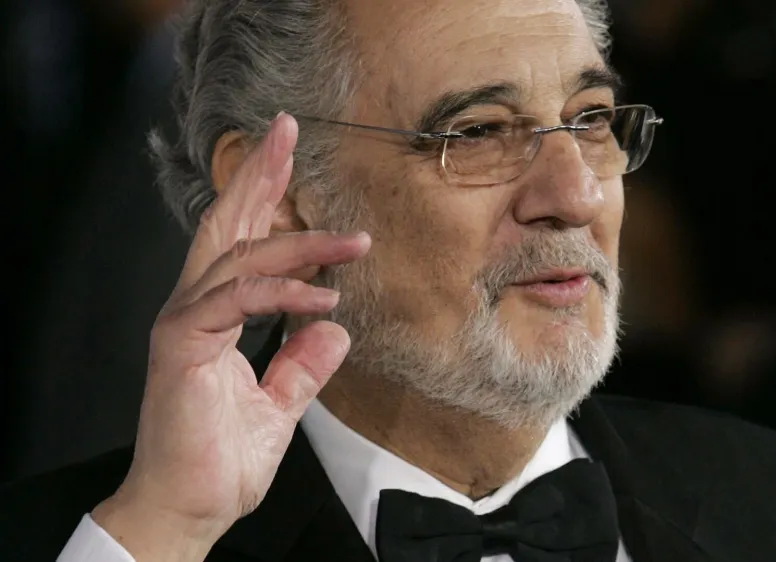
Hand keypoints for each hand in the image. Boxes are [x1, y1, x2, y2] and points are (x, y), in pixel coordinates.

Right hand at [92, 113, 369, 560]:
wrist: (191, 507)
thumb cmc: (223, 459)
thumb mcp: (281, 404)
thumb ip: (303, 363)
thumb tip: (335, 327)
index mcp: (214, 314)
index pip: (240, 241)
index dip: (262, 194)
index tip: (288, 154)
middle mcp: (194, 307)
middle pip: (227, 225)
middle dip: (259, 175)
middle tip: (286, 128)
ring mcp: (184, 323)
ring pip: (241, 257)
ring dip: (301, 242)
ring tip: (356, 241)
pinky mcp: (183, 345)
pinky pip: (238, 301)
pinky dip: (283, 292)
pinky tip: (324, 294)